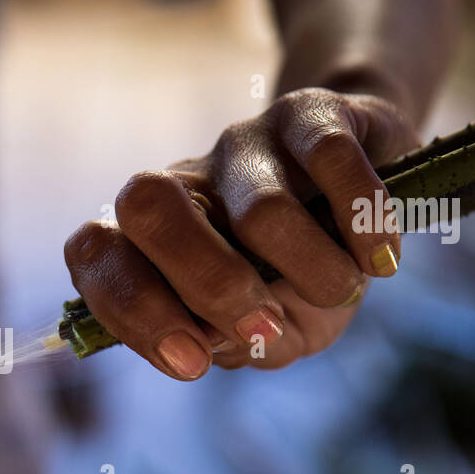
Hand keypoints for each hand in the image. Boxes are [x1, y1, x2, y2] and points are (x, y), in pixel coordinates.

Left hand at [65, 88, 418, 377]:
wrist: (360, 203)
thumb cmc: (296, 282)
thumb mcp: (264, 335)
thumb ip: (231, 346)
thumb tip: (217, 341)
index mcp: (146, 238)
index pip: (94, 252)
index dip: (134, 310)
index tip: (192, 361)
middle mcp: (182, 181)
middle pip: (150, 209)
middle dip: (210, 287)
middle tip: (265, 328)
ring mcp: (241, 142)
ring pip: (260, 209)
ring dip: (312, 272)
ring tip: (340, 291)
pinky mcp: (309, 112)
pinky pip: (331, 162)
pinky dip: (362, 227)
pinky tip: (380, 259)